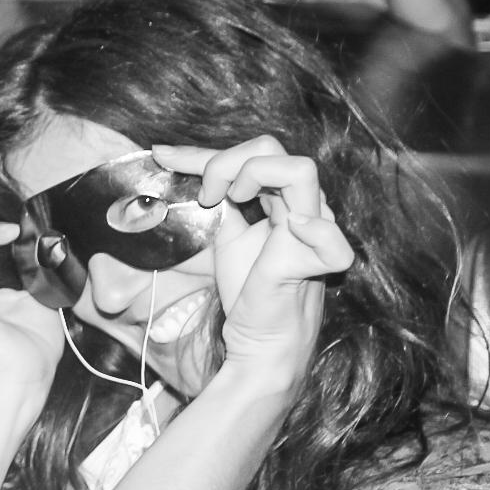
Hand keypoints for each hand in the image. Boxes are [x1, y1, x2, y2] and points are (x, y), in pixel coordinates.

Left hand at [152, 137, 354, 391]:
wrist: (258, 340)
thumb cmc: (247, 288)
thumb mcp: (226, 231)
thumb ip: (219, 196)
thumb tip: (178, 163)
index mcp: (285, 198)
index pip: (249, 156)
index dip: (201, 152)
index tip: (162, 156)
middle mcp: (304, 206)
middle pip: (271, 150)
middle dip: (224, 161)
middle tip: (205, 195)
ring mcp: (313, 230)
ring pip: (299, 170)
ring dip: (252, 175)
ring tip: (228, 200)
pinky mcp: (310, 261)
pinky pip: (327, 235)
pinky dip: (310, 228)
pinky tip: (288, 229)